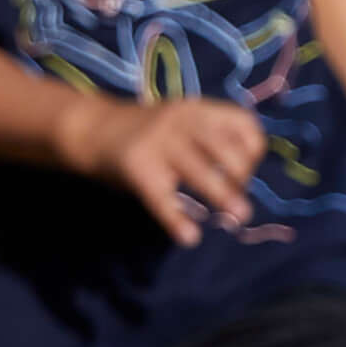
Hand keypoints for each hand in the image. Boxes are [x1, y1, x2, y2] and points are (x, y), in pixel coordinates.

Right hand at [64, 93, 271, 246]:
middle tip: (242, 205)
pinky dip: (176, 220)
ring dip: (222, 195)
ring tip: (237, 218)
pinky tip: (189, 237)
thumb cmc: (149, 133)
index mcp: (197, 110)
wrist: (93, 129)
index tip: (246, 173)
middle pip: (224, 148)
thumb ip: (209, 139)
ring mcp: (157, 142)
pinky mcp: (137, 168)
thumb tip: (243, 181)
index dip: (252, 150)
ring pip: (198, 171)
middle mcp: (181, 121)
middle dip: (241, 177)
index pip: (242, 123)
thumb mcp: (182, 122)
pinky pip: (161, 197)